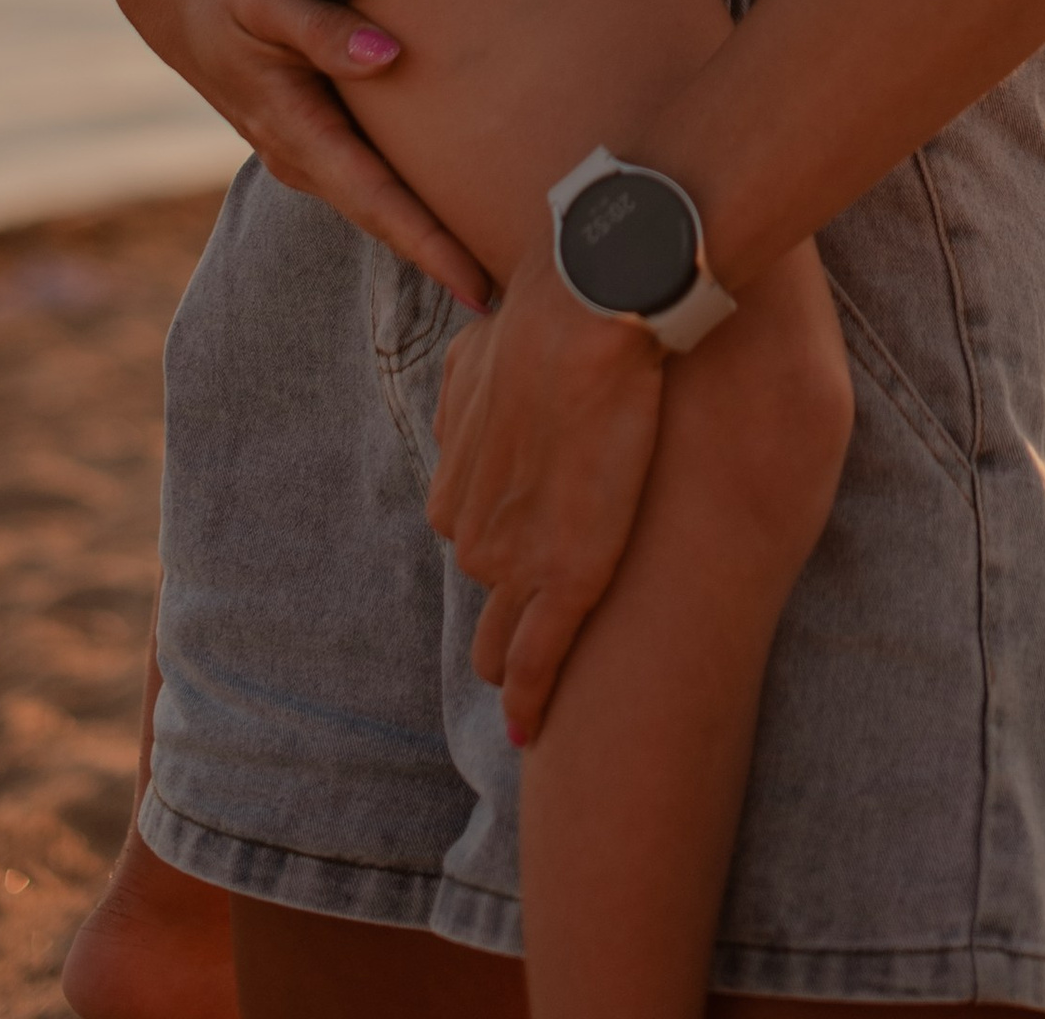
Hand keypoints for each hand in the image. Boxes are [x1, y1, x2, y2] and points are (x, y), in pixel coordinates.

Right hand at [96, 0, 489, 306]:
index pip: (378, 205)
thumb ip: (323, 29)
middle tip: (515, 290)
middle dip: (443, 256)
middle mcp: (299, 153)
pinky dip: (404, 195)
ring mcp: (299, 147)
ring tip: (494, 254)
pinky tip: (445, 194)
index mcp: (295, 131)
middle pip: (385, 218)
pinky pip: (364, 173)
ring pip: (375, 200)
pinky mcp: (305, 129)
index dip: (432, 249)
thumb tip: (388, 56)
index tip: (480, 288)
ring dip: (426, 229)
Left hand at [428, 247, 666, 743]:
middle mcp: (471, 534)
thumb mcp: (479, 356)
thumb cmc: (543, 321)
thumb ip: (470, 390)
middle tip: (542, 624)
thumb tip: (474, 386)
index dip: (506, 548)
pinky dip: (533, 698)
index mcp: (455, 488)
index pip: (476, 538)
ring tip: (540, 689)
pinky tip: (528, 733)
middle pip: (492, 588)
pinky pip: (541, 657)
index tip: (523, 560)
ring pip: (511, 629)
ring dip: (525, 652)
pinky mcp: (567, 577)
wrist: (590, 312)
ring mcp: (515, 562)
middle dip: (513, 606)